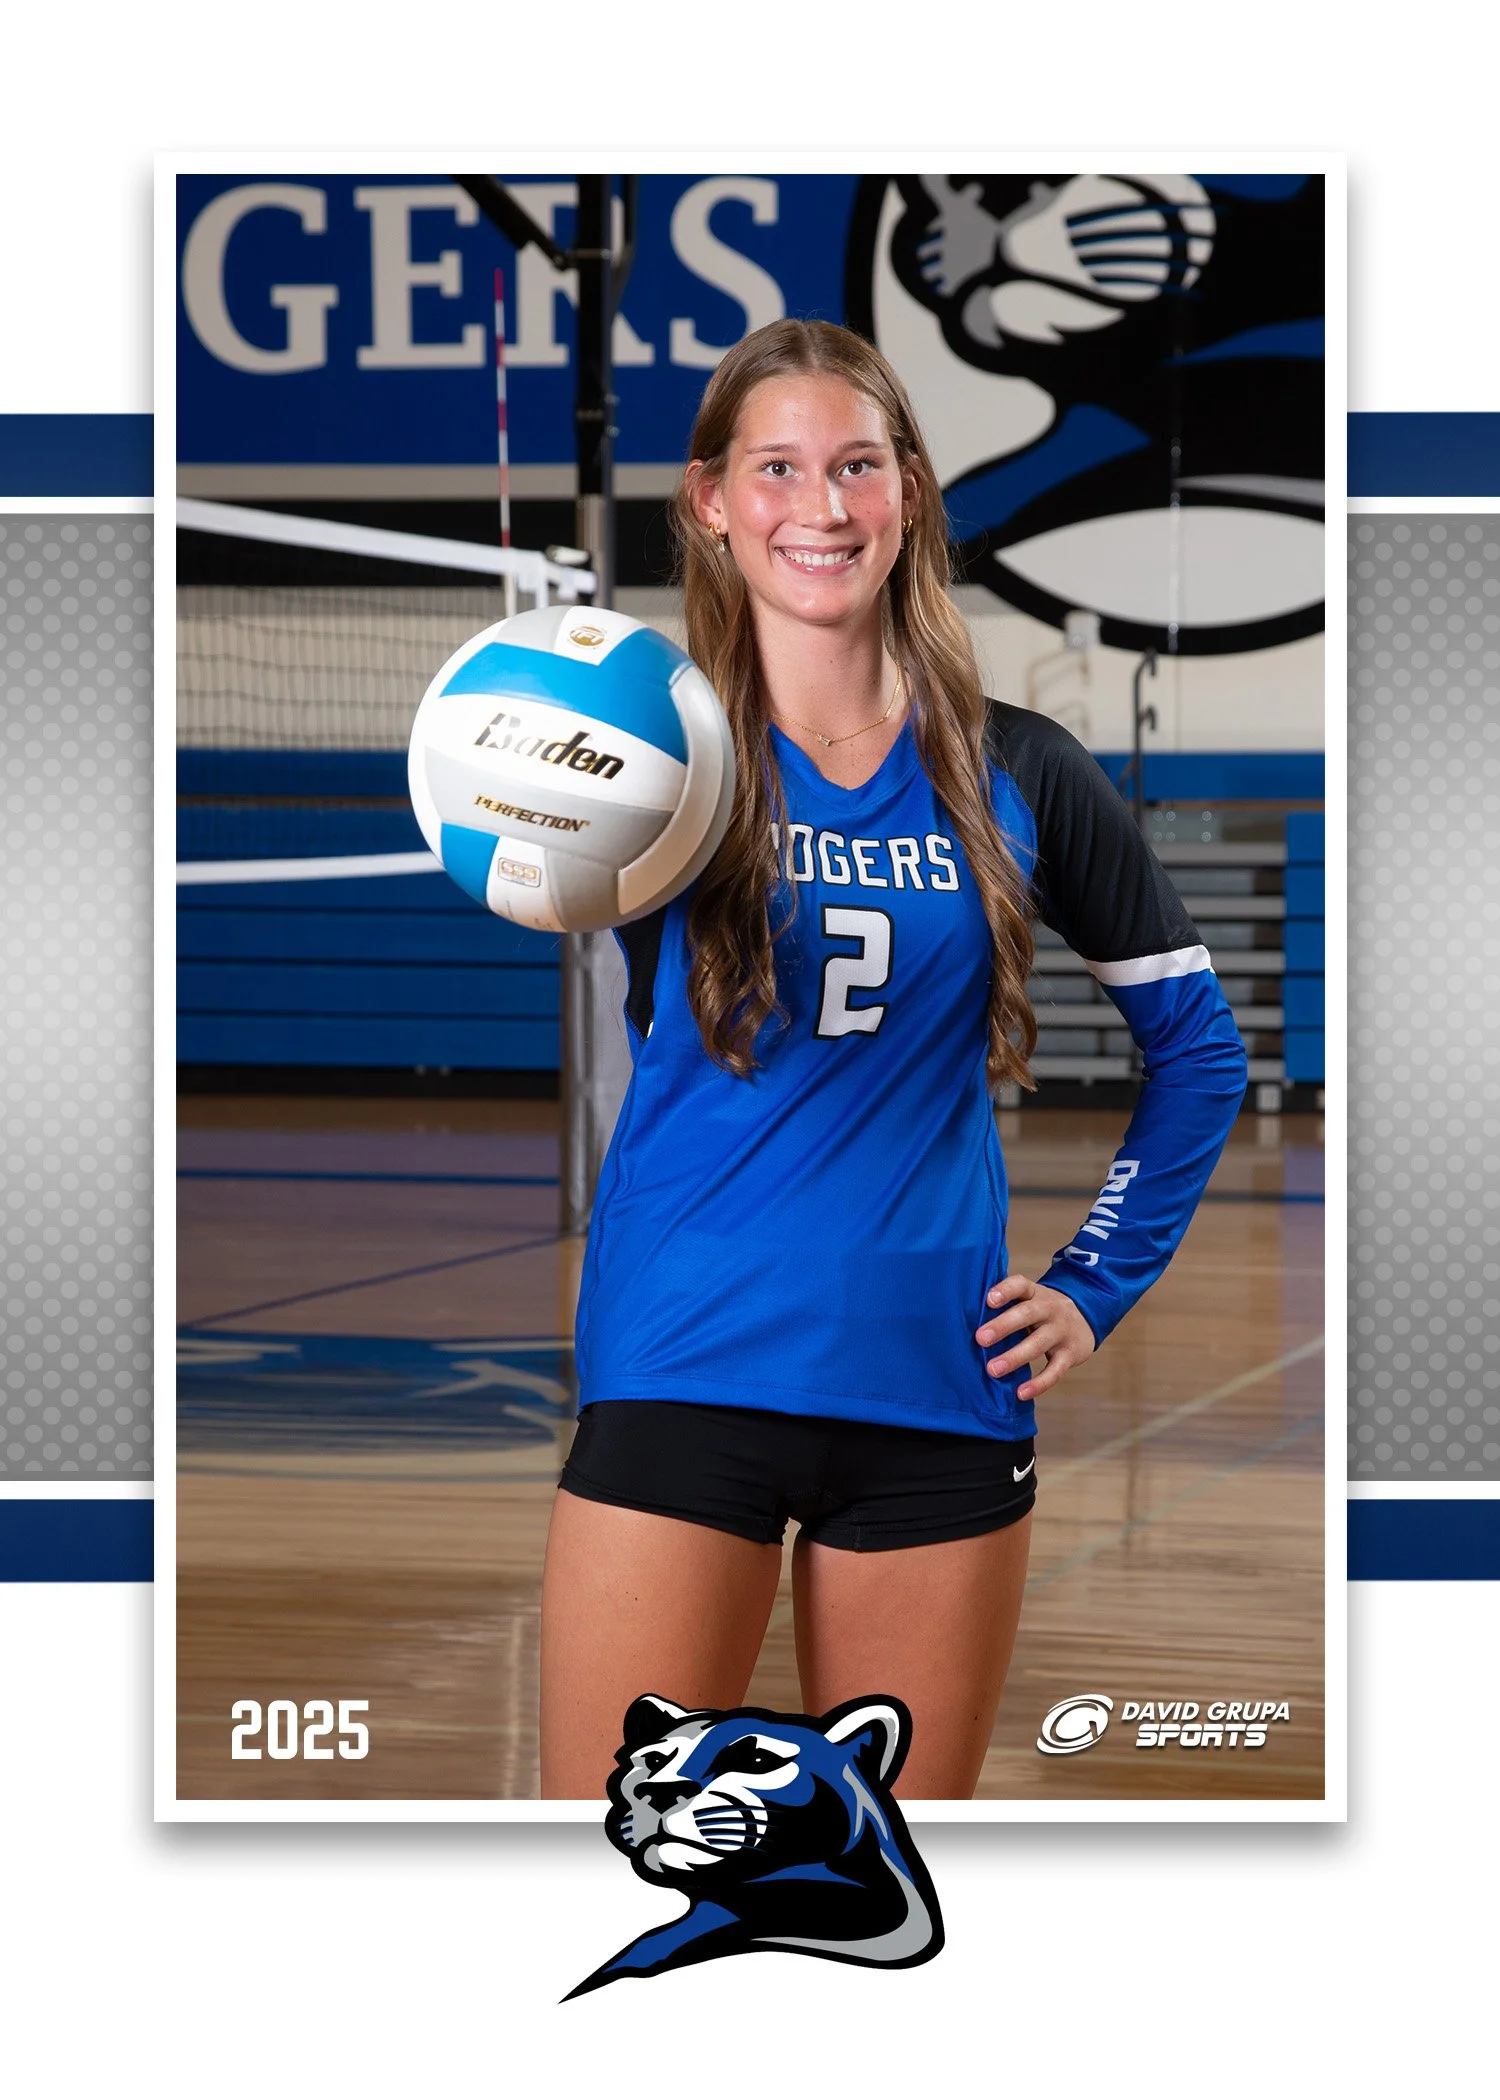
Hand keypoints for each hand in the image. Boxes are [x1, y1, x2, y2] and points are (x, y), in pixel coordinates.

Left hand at [975, 1274, 1095, 1401]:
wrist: (1087, 1317)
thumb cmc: (1042, 1310)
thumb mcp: (1029, 1299)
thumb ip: (1006, 1305)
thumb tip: (963, 1319)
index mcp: (1035, 1293)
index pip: (1021, 1286)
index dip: (1006, 1291)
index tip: (988, 1299)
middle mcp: (1050, 1309)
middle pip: (1028, 1314)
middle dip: (1003, 1326)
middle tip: (980, 1339)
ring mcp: (1061, 1332)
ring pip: (1038, 1343)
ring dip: (1015, 1357)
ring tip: (993, 1369)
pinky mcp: (1070, 1354)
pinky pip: (1055, 1370)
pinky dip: (1039, 1383)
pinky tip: (1021, 1393)